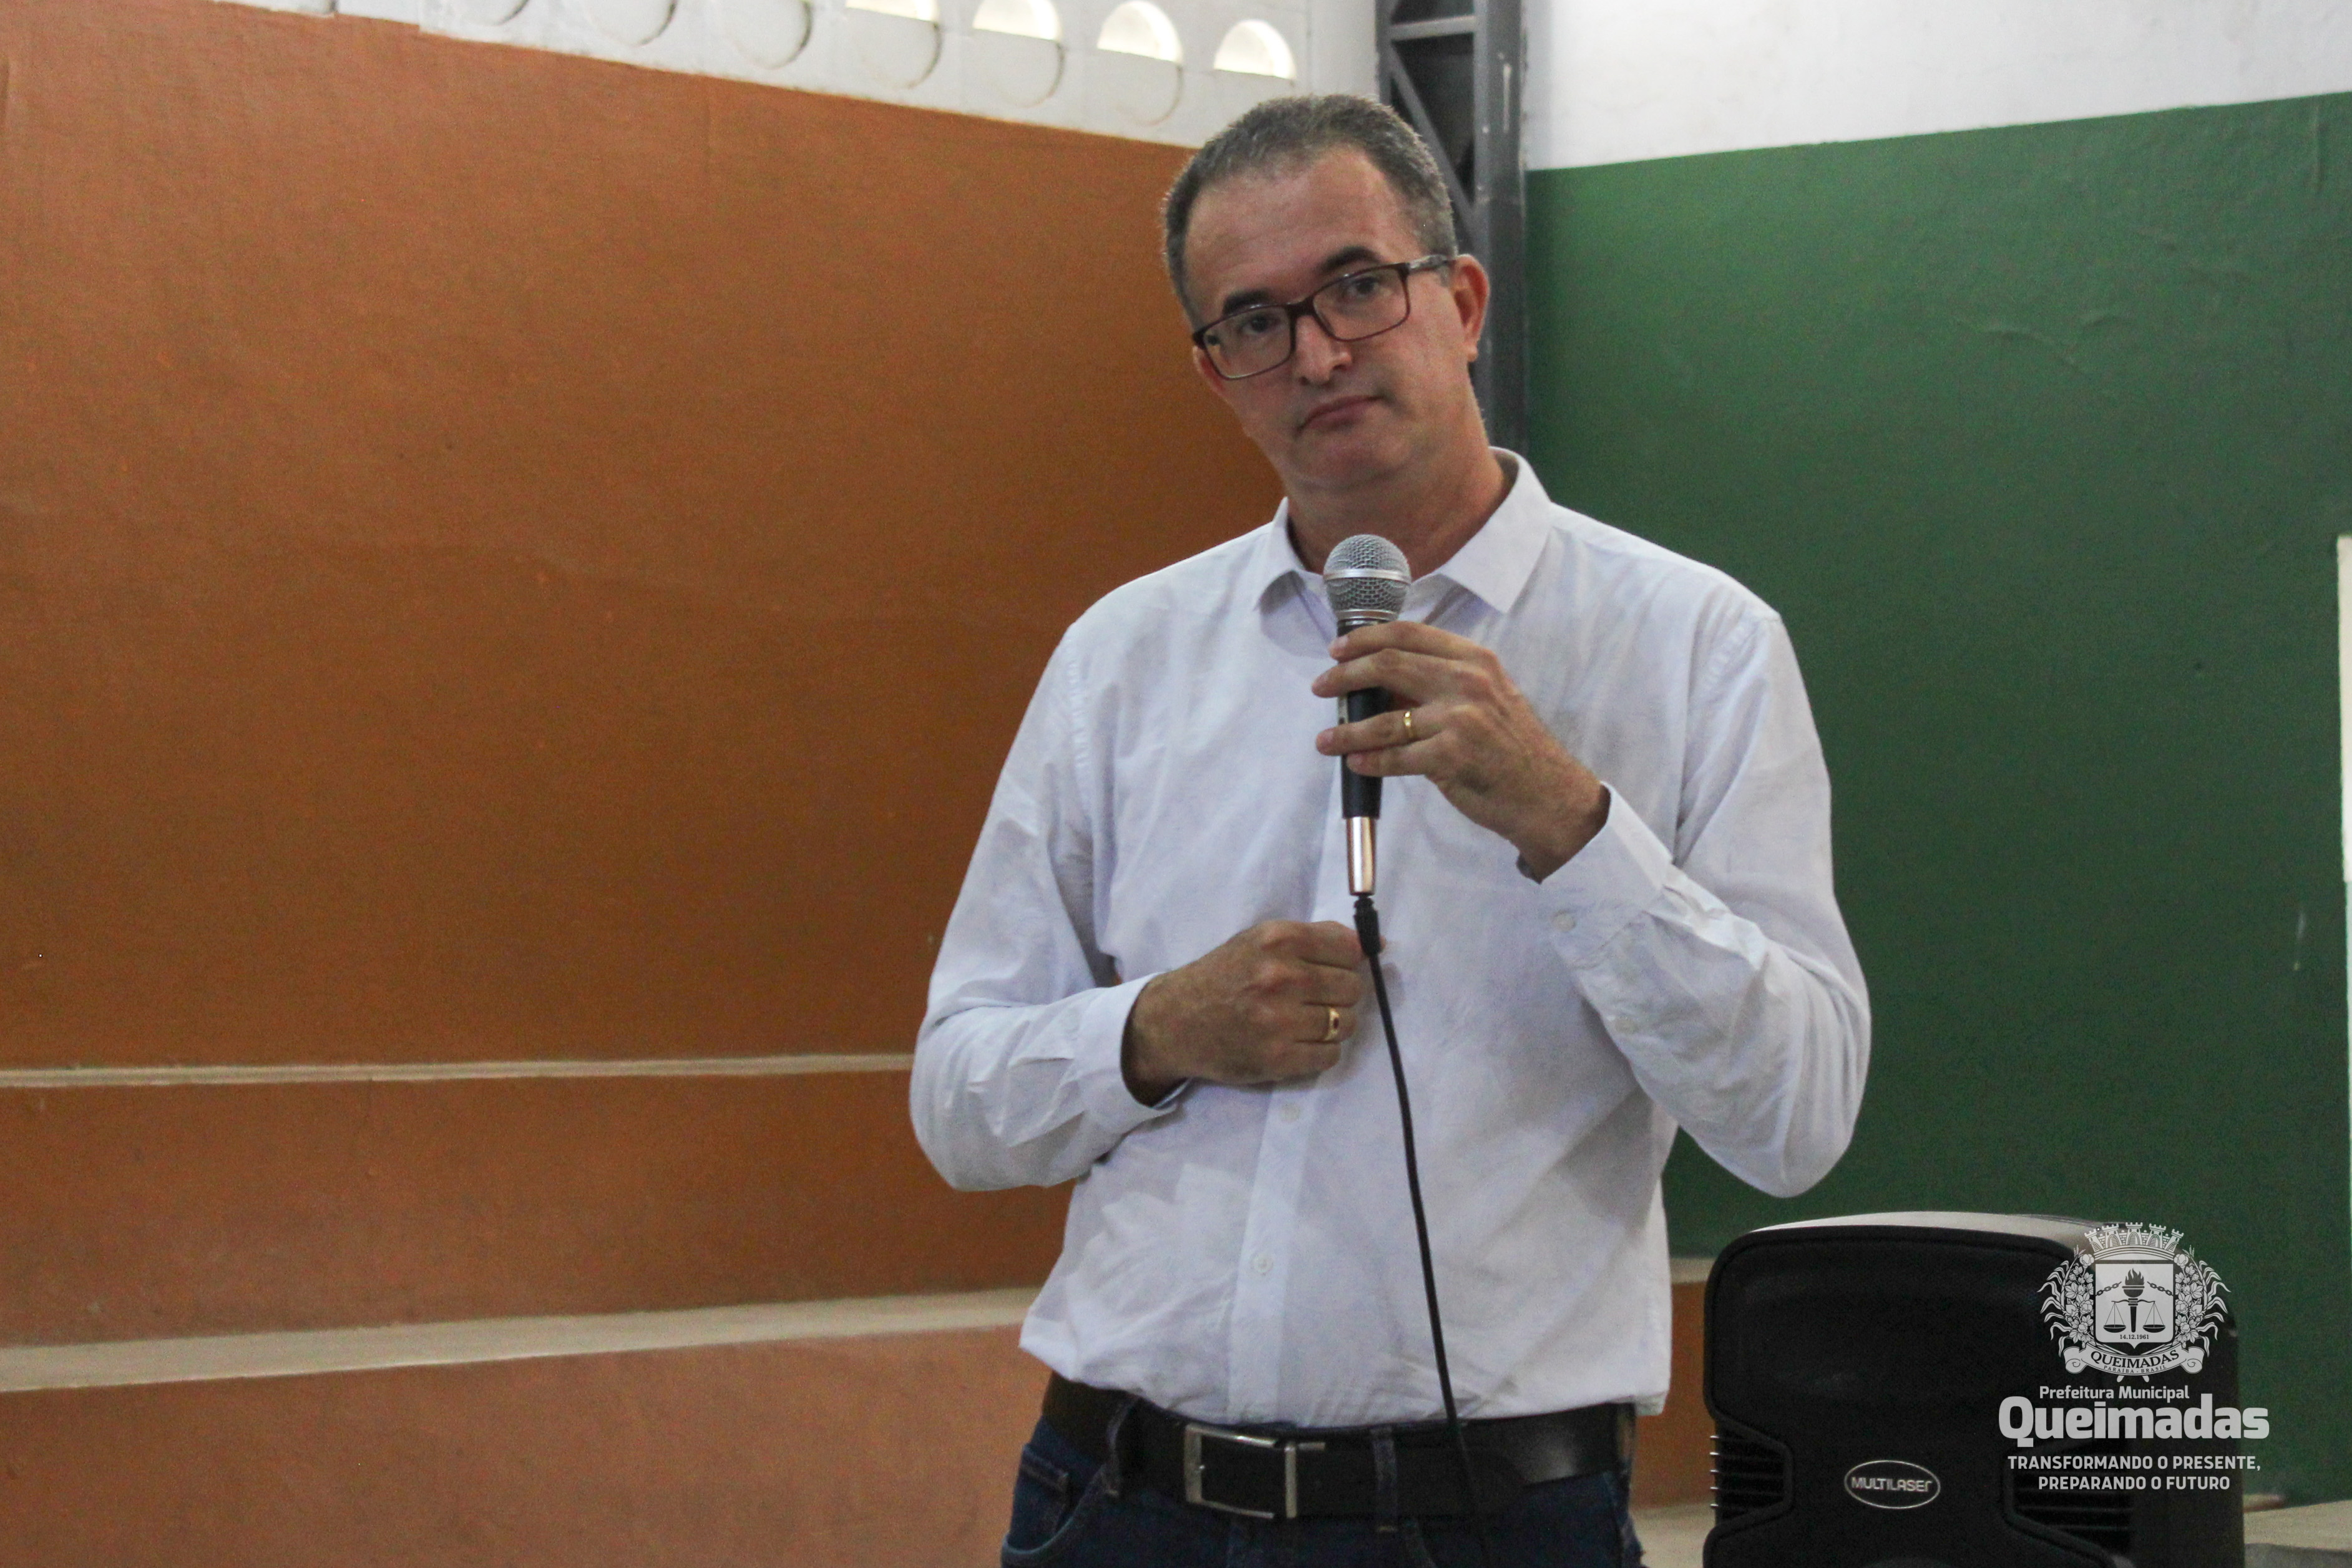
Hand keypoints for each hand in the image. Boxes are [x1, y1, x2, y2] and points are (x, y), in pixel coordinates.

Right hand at [1122, 920, 1364, 1102]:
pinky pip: (1330, 1056)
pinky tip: (1298, 1042)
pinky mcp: (1277, 1058)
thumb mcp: (1261, 940)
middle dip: (1340, 994)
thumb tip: (1376, 945)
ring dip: (1334, 1025)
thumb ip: (1316, 938)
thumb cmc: (1224, 976)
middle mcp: (1280, 977)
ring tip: (1305, 1021)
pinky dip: (1321, 1051)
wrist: (1176, 1022)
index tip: (1330, 969)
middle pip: (1352, 988)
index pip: (1350, 950)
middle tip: (1314, 999)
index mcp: (1278, 940)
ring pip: (1347, 1024)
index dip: (1346, 962)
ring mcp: (1279, 1021)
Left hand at [1311, 621, 1608, 878]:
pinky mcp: (1452, 756)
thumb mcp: (1483, 699)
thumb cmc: (1511, 747)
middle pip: (1389, 664)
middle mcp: (1468, 681)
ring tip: (1325, 740)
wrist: (1547, 794)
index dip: (1365, 638)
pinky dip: (1369, 761)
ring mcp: (1461, 718)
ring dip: (1347, 730)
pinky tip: (1355, 763)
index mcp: (1475, 659)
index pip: (1409, 633)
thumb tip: (1377, 685)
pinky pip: (1395, 757)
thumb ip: (1437, 685)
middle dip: (1345, 675)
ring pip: (1384, 719)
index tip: (1338, 649)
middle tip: (1322, 687)